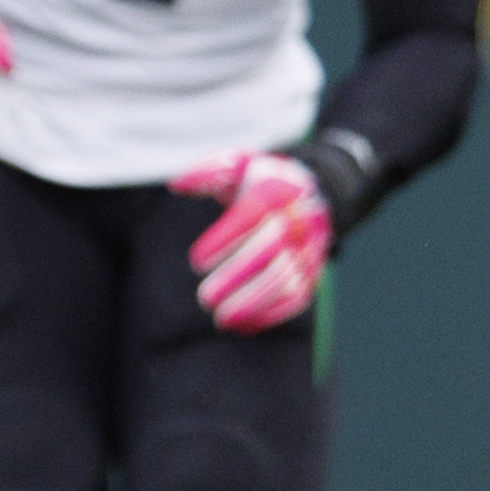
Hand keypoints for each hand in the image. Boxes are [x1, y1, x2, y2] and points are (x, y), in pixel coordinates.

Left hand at [169, 149, 330, 331]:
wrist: (308, 191)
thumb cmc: (257, 180)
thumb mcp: (235, 164)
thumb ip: (207, 172)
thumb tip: (176, 185)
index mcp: (277, 191)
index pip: (254, 216)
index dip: (226, 240)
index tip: (197, 262)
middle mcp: (299, 220)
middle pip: (272, 253)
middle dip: (238, 278)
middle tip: (205, 299)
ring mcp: (309, 249)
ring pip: (288, 281)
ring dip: (254, 303)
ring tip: (222, 318)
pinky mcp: (312, 272)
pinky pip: (298, 297)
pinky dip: (272, 314)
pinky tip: (244, 325)